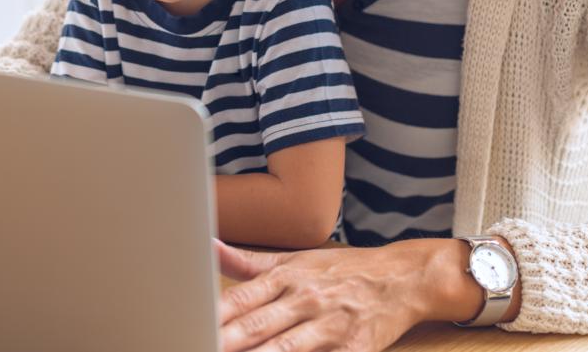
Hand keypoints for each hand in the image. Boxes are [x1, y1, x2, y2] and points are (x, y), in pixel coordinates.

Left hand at [217, 238, 482, 351]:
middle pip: (256, 326)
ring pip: (285, 349)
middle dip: (226, 341)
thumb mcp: (294, 259)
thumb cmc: (340, 271)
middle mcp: (304, 300)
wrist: (402, 277)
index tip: (186, 322)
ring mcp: (329, 327)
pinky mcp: (354, 350)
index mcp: (286, 278)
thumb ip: (247, 262)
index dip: (211, 316)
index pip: (240, 300)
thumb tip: (207, 246)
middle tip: (197, 343)